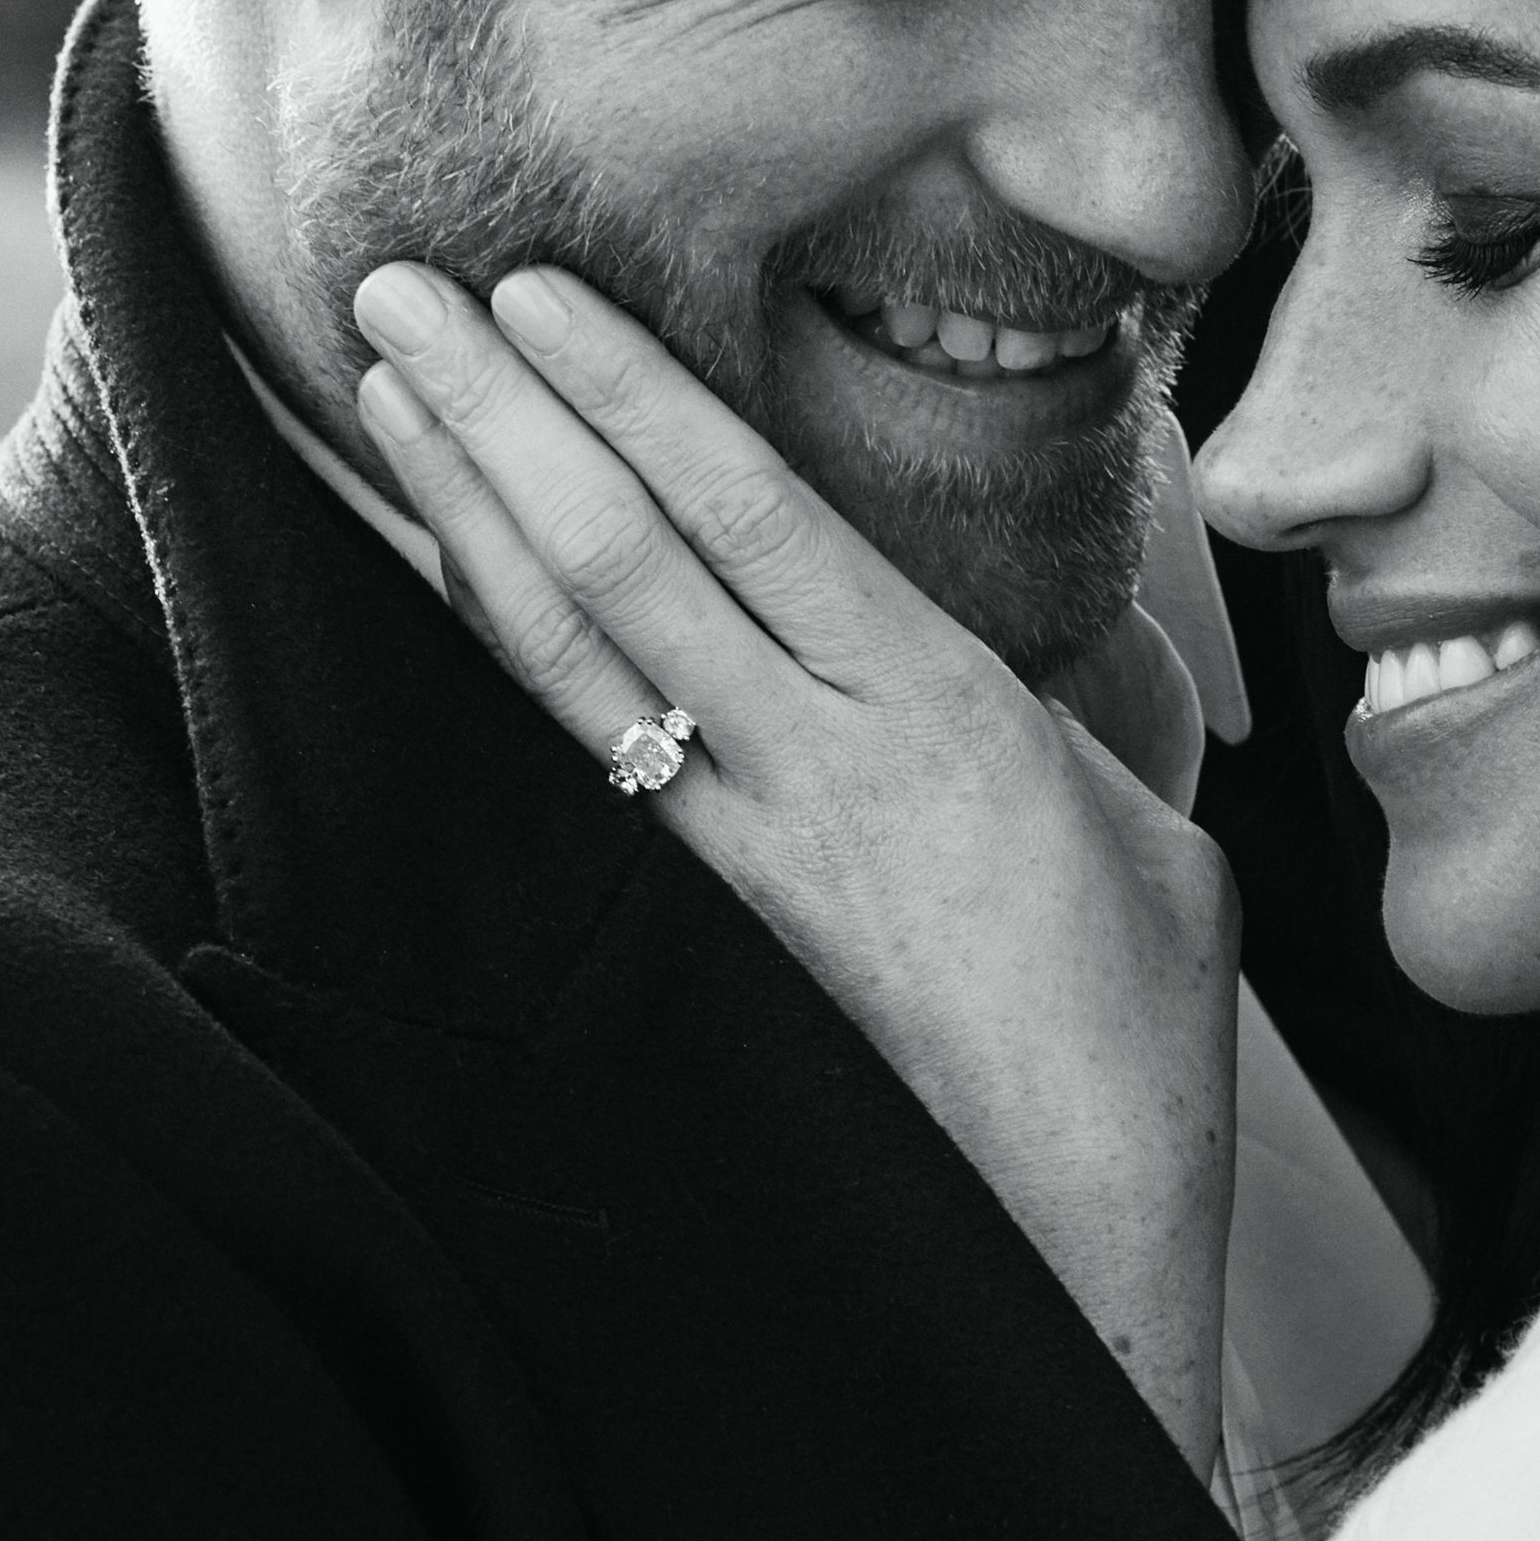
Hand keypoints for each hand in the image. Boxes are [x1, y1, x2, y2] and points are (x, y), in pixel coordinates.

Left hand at [350, 261, 1238, 1467]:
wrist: (1071, 1248)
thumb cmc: (1136, 1042)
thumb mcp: (1151, 832)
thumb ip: (1071, 706)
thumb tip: (1024, 642)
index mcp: (945, 715)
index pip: (752, 513)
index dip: (632, 392)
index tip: (538, 292)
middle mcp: (821, 767)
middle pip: (624, 557)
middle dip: (503, 414)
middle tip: (399, 292)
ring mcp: (746, 852)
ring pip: (574, 653)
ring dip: (468, 513)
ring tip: (388, 393)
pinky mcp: (711, 927)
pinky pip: (586, 756)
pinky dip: (509, 648)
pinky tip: (457, 575)